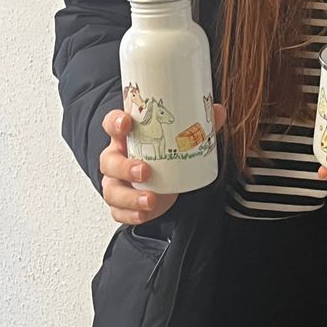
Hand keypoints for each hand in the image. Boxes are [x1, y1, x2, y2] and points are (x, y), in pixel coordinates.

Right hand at [99, 104, 224, 224]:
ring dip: (129, 196)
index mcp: (128, 136)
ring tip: (149, 199)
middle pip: (109, 161)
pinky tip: (143, 214)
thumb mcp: (181, 136)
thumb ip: (200, 123)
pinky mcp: (122, 204)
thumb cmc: (165, 152)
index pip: (113, 124)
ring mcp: (117, 182)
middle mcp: (117, 158)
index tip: (127, 123)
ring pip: (112, 190)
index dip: (116, 122)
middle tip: (145, 170)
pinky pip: (118, 211)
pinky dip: (130, 214)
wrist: (167, 180)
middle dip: (124, 166)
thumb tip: (218, 111)